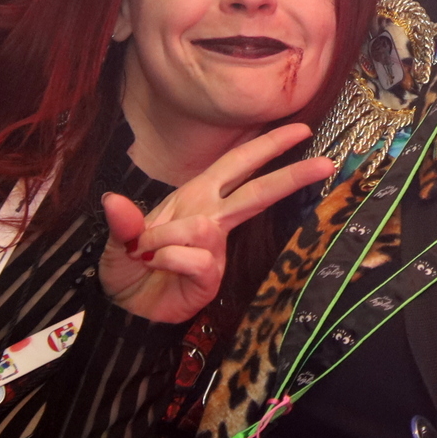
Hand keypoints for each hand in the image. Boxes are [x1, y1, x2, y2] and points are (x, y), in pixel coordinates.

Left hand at [99, 124, 333, 323]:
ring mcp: (215, 247)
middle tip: (324, 163)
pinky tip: (157, 267)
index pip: (238, 163)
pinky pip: (191, 258)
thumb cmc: (127, 265)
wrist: (124, 308)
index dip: (269, 145)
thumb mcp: (117, 239)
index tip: (302, 130)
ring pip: (205, 227)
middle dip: (289, 174)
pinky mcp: (212, 276)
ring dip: (164, 237)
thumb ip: (122, 221)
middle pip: (256, 190)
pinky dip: (165, 260)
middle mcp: (211, 216)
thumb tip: (112, 200)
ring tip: (147, 251)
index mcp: (197, 195)